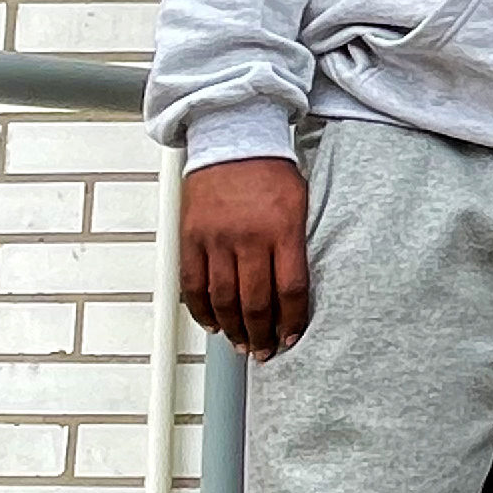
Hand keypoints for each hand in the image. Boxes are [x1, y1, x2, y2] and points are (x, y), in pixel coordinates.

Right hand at [182, 157, 311, 358]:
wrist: (233, 140)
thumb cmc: (272, 173)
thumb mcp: (301, 204)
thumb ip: (298, 246)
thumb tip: (297, 290)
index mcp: (283, 229)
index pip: (291, 289)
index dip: (291, 321)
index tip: (291, 338)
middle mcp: (249, 237)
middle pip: (255, 301)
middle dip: (261, 334)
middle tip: (263, 351)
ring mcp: (216, 238)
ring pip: (222, 299)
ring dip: (232, 328)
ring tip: (241, 343)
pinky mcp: (191, 237)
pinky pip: (193, 284)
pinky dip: (201, 310)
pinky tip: (212, 323)